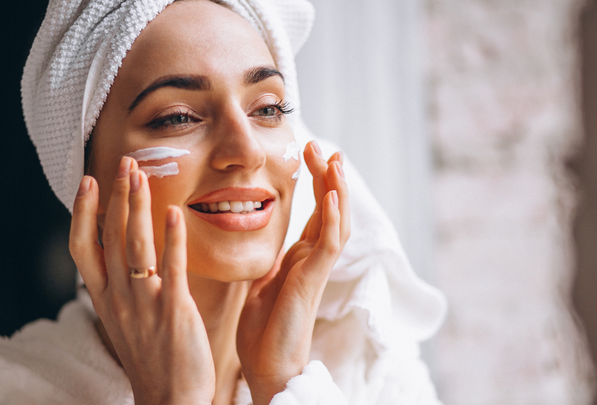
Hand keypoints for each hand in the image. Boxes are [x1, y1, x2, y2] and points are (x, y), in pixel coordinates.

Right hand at [69, 157, 214, 404]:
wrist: (169, 398)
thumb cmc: (151, 357)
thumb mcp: (124, 319)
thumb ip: (121, 286)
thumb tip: (123, 253)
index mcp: (103, 299)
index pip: (82, 248)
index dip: (82, 212)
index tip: (88, 182)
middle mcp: (118, 297)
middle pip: (110, 237)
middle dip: (115, 196)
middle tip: (124, 162)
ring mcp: (144, 303)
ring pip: (135, 245)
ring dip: (136, 207)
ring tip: (140, 174)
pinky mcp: (173, 310)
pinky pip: (171, 267)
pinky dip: (172, 238)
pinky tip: (174, 213)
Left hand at [236, 141, 350, 404]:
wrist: (266, 366)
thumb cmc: (262, 330)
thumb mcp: (261, 282)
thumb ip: (268, 259)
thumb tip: (258, 237)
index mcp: (301, 258)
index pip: (316, 212)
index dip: (318, 183)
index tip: (312, 154)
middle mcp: (313, 259)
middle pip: (331, 209)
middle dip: (329, 177)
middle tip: (324, 147)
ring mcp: (316, 269)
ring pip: (337, 222)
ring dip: (337, 190)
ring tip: (335, 160)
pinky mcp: (313, 281)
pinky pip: (329, 245)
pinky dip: (332, 219)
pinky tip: (331, 196)